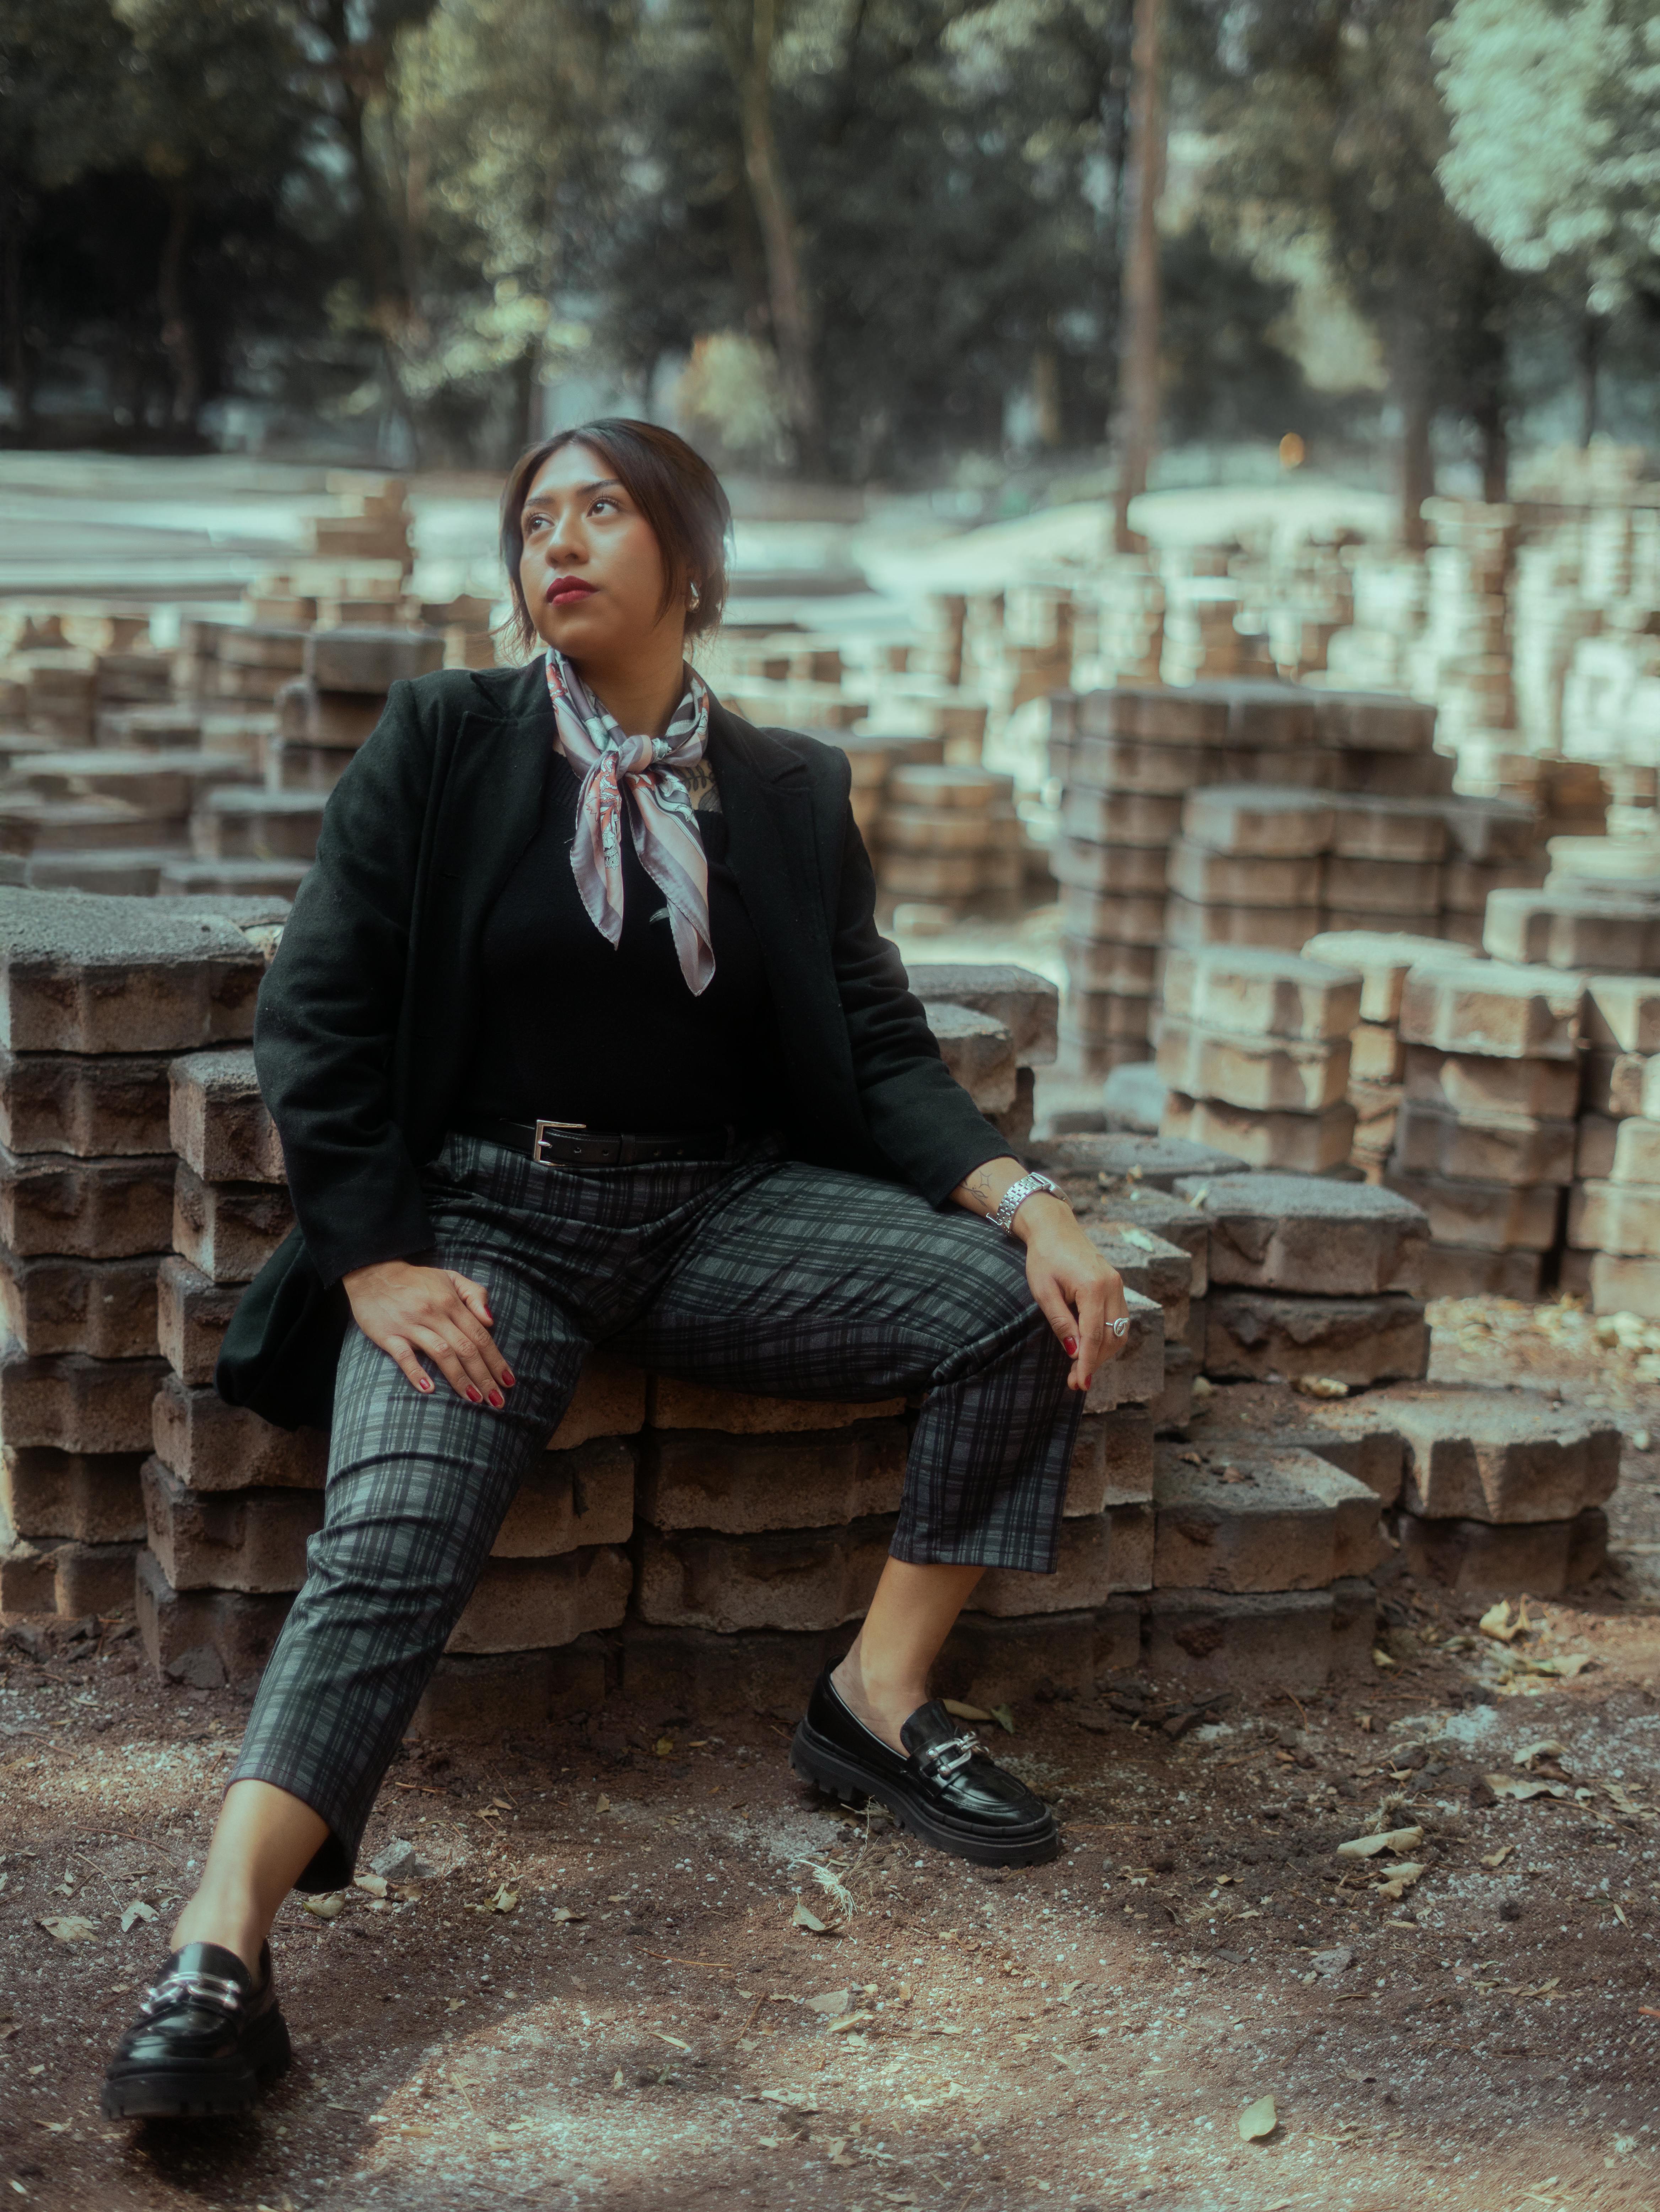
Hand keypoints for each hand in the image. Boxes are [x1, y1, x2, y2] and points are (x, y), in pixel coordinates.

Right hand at [342, 1259, 514, 1406]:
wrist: (374, 1274)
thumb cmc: (417, 1280)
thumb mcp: (450, 1278)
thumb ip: (475, 1295)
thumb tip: (491, 1320)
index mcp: (451, 1302)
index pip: (480, 1335)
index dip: (496, 1360)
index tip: (509, 1381)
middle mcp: (434, 1314)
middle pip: (466, 1348)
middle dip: (484, 1376)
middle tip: (497, 1400)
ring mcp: (411, 1325)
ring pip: (441, 1353)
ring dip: (460, 1379)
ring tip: (474, 1399)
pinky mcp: (388, 1335)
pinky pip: (404, 1356)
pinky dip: (416, 1372)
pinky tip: (429, 1389)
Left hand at [1012, 1194, 1127, 1394]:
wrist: (1054, 1227)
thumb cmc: (1044, 1258)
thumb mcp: (1044, 1292)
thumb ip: (1061, 1323)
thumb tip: (1075, 1353)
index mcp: (1093, 1287)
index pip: (1094, 1336)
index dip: (1087, 1364)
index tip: (1080, 1385)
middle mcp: (1113, 1286)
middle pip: (1110, 1338)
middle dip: (1094, 1363)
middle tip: (1075, 1381)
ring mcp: (1118, 1285)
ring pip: (1119, 1332)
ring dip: (1103, 1353)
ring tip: (1082, 1368)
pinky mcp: (1117, 1286)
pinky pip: (1119, 1321)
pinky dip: (1108, 1338)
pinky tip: (1091, 1347)